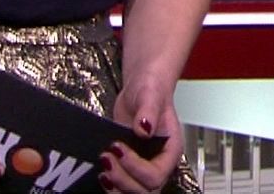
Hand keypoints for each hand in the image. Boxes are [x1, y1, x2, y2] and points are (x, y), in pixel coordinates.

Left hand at [103, 79, 182, 193]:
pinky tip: (102, 170)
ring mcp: (144, 166)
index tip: (119, 148)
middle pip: (145, 190)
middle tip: (107, 159)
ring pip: (133, 192)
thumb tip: (144, 128)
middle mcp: (159, 162)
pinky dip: (111, 183)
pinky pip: (122, 185)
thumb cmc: (151, 89)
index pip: (156, 174)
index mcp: (170, 150)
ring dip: (116, 186)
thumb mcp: (150, 95)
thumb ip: (148, 111)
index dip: (136, 167)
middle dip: (123, 180)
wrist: (140, 89)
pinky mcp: (129, 167)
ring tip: (104, 167)